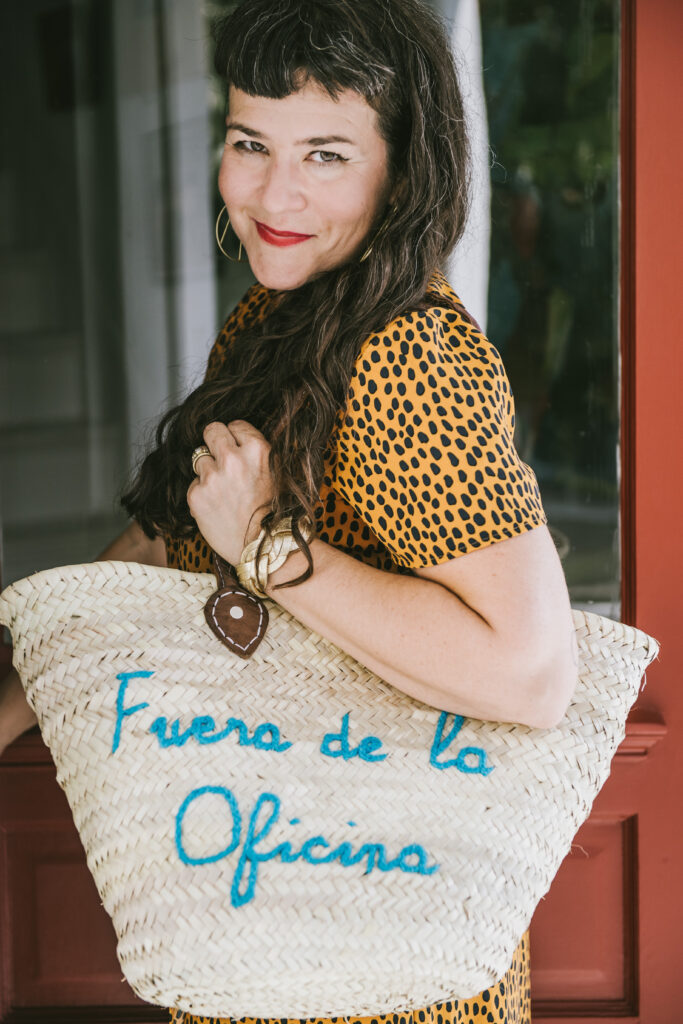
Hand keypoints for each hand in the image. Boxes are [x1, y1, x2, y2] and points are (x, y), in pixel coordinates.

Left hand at [186, 421, 274, 565]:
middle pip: (212, 430)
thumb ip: (258, 453)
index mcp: (258, 450)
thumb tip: (239, 439)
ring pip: (200, 458)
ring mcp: (212, 477)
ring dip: (209, 471)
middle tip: (221, 458)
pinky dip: (202, 493)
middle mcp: (233, 459)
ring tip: (224, 491)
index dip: (236, 438)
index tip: (238, 450)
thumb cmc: (276, 513)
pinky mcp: (196, 495)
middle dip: (215, 441)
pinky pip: (194, 483)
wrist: (264, 548)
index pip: (235, 425)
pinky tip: (217, 506)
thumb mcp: (279, 474)